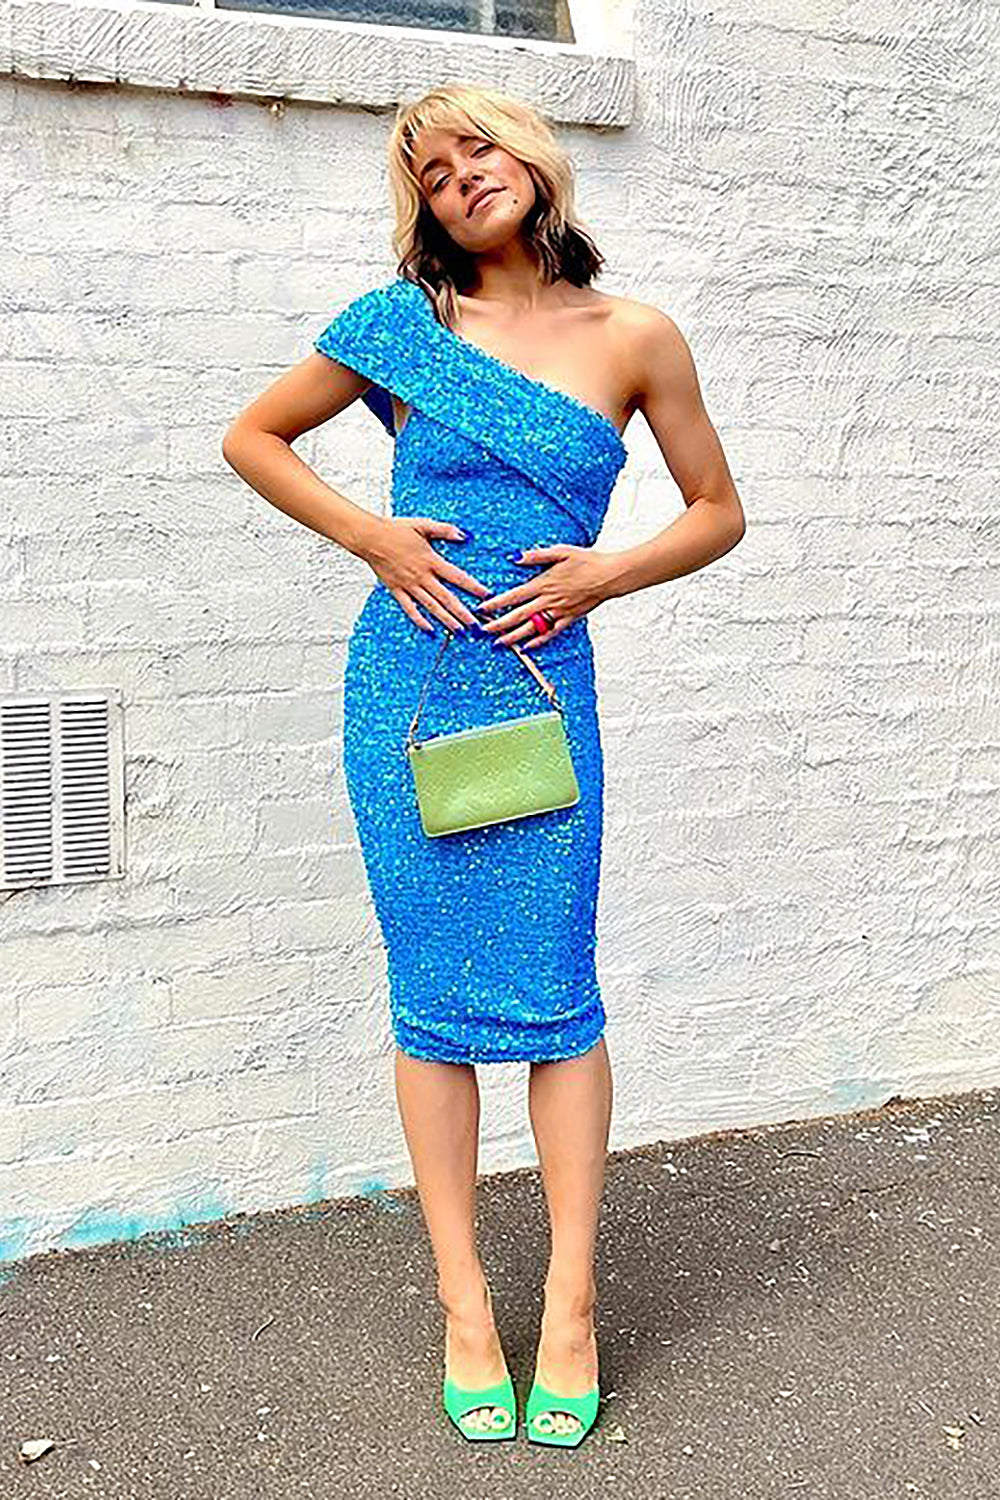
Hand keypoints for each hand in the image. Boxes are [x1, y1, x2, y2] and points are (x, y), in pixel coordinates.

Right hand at [360, 517, 491, 633]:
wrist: (369, 537)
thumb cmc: (394, 530)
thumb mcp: (423, 525)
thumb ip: (445, 530)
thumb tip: (464, 535)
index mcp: (430, 560)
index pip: (457, 577)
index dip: (473, 587)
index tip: (486, 596)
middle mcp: (421, 576)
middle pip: (447, 598)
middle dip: (463, 612)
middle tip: (477, 624)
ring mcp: (408, 585)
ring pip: (431, 606)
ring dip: (446, 619)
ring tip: (460, 630)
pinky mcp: (396, 590)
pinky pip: (410, 609)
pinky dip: (420, 620)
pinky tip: (430, 630)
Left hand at [475, 544, 616, 647]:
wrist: (610, 575)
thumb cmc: (587, 560)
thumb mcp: (560, 552)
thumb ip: (536, 556)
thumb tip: (514, 557)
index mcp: (543, 583)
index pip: (513, 596)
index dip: (496, 603)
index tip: (481, 609)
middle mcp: (548, 600)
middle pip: (518, 616)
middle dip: (498, 625)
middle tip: (482, 631)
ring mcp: (559, 612)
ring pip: (532, 628)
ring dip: (513, 637)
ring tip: (498, 643)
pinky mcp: (569, 618)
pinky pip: (551, 633)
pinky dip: (538, 641)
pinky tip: (526, 647)